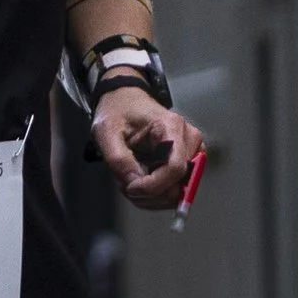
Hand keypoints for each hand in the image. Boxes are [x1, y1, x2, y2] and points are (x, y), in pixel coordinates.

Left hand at [93, 86, 203, 210]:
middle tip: (125, 184)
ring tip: (130, 180)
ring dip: (151, 196)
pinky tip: (140, 182)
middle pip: (178, 185)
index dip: (153, 186)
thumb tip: (133, 182)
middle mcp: (189, 139)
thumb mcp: (106, 131)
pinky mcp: (187, 162)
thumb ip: (118, 159)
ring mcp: (192, 152)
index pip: (175, 168)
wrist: (126, 101)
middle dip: (149, 192)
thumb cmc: (118, 111)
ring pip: (177, 192)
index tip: (130, 187)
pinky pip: (175, 189)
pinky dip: (155, 193)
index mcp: (171, 126)